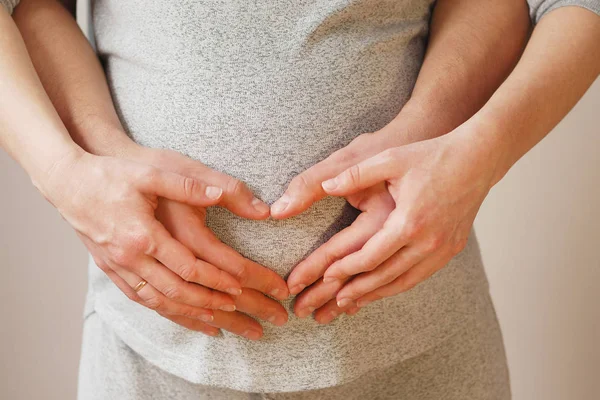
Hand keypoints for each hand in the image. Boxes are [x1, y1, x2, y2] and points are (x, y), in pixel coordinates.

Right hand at [45, 149, 286, 338]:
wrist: (68, 182)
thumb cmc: (112, 174)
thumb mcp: (152, 172)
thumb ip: (190, 185)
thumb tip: (222, 194)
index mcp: (144, 234)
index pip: (190, 266)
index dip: (218, 279)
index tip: (243, 287)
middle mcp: (131, 258)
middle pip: (180, 293)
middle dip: (215, 306)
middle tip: (244, 313)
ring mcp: (119, 268)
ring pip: (161, 303)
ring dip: (193, 314)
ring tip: (223, 323)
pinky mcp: (112, 271)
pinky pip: (143, 301)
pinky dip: (167, 312)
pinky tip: (184, 317)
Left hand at [277, 125, 497, 321]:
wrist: (476, 159)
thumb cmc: (431, 156)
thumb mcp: (390, 159)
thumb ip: (355, 175)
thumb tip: (325, 186)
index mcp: (409, 221)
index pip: (370, 256)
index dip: (345, 269)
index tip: (325, 277)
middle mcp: (428, 241)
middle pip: (385, 276)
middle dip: (357, 290)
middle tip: (334, 301)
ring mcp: (443, 248)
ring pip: (405, 281)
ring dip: (378, 293)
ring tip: (355, 302)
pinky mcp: (452, 249)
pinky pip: (421, 275)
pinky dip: (400, 285)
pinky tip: (385, 288)